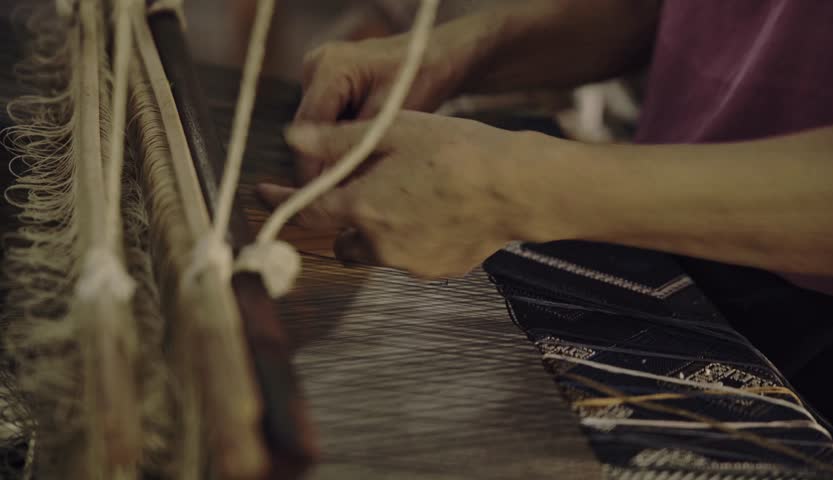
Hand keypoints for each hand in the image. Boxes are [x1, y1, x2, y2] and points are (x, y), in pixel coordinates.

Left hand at [260, 112, 530, 278]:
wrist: (516, 186)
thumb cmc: (457, 152)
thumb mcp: (393, 132)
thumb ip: (338, 140)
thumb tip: (292, 137)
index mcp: (363, 208)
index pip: (306, 212)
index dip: (281, 201)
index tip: (265, 193)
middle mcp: (380, 245)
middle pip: (343, 240)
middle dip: (346, 222)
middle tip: (367, 190)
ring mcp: (411, 264)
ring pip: (378, 251)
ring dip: (379, 232)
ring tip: (412, 198)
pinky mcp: (439, 272)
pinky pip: (411, 257)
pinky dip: (413, 239)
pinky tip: (438, 213)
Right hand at [293, 20, 494, 182]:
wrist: (435, 55)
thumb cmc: (421, 78)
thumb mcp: (391, 117)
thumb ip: (359, 146)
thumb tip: (334, 186)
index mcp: (330, 68)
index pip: (308, 127)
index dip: (313, 164)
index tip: (323, 198)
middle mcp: (315, 67)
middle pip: (307, 128)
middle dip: (321, 161)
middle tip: (338, 198)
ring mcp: (316, 73)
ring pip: (313, 128)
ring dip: (329, 152)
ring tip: (349, 183)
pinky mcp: (323, 83)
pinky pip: (324, 120)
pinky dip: (337, 141)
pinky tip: (354, 160)